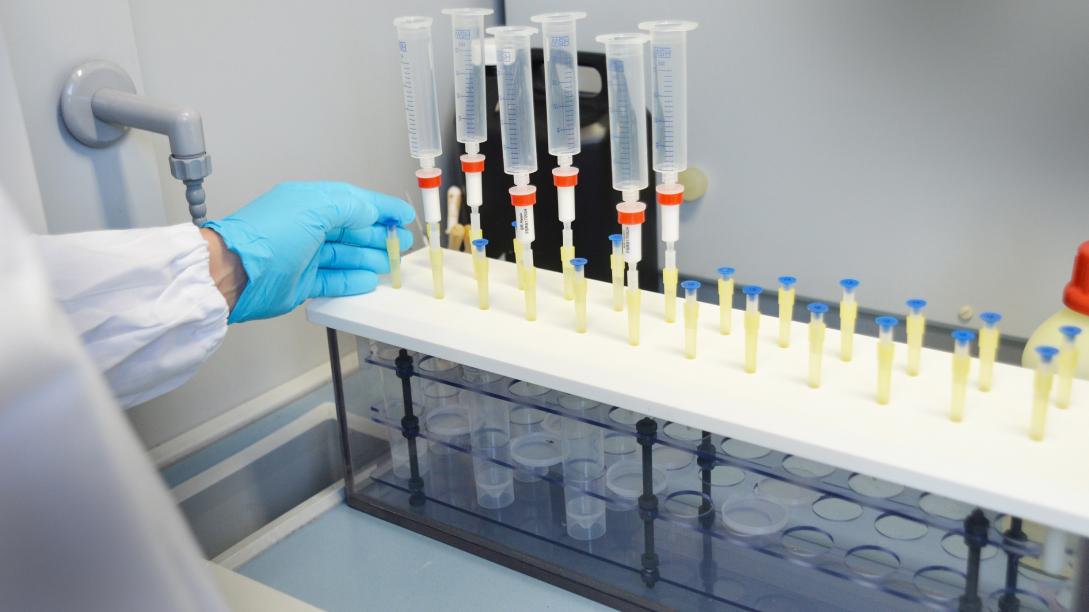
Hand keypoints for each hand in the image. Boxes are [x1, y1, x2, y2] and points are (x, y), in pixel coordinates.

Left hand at [202, 181, 413, 323]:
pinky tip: (369, 280)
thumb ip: (349, 207)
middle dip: (380, 235)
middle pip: (353, 230)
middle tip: (402, 243)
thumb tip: (371, 212)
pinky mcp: (301, 282)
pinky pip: (334, 280)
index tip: (404, 215)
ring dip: (371, 258)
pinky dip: (353, 280)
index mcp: (310, 203)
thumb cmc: (267, 236)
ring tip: (391, 264)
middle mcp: (308, 227)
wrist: (235, 273)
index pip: (354, 202)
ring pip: (346, 256)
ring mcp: (305, 255)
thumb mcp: (315, 209)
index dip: (382, 207)